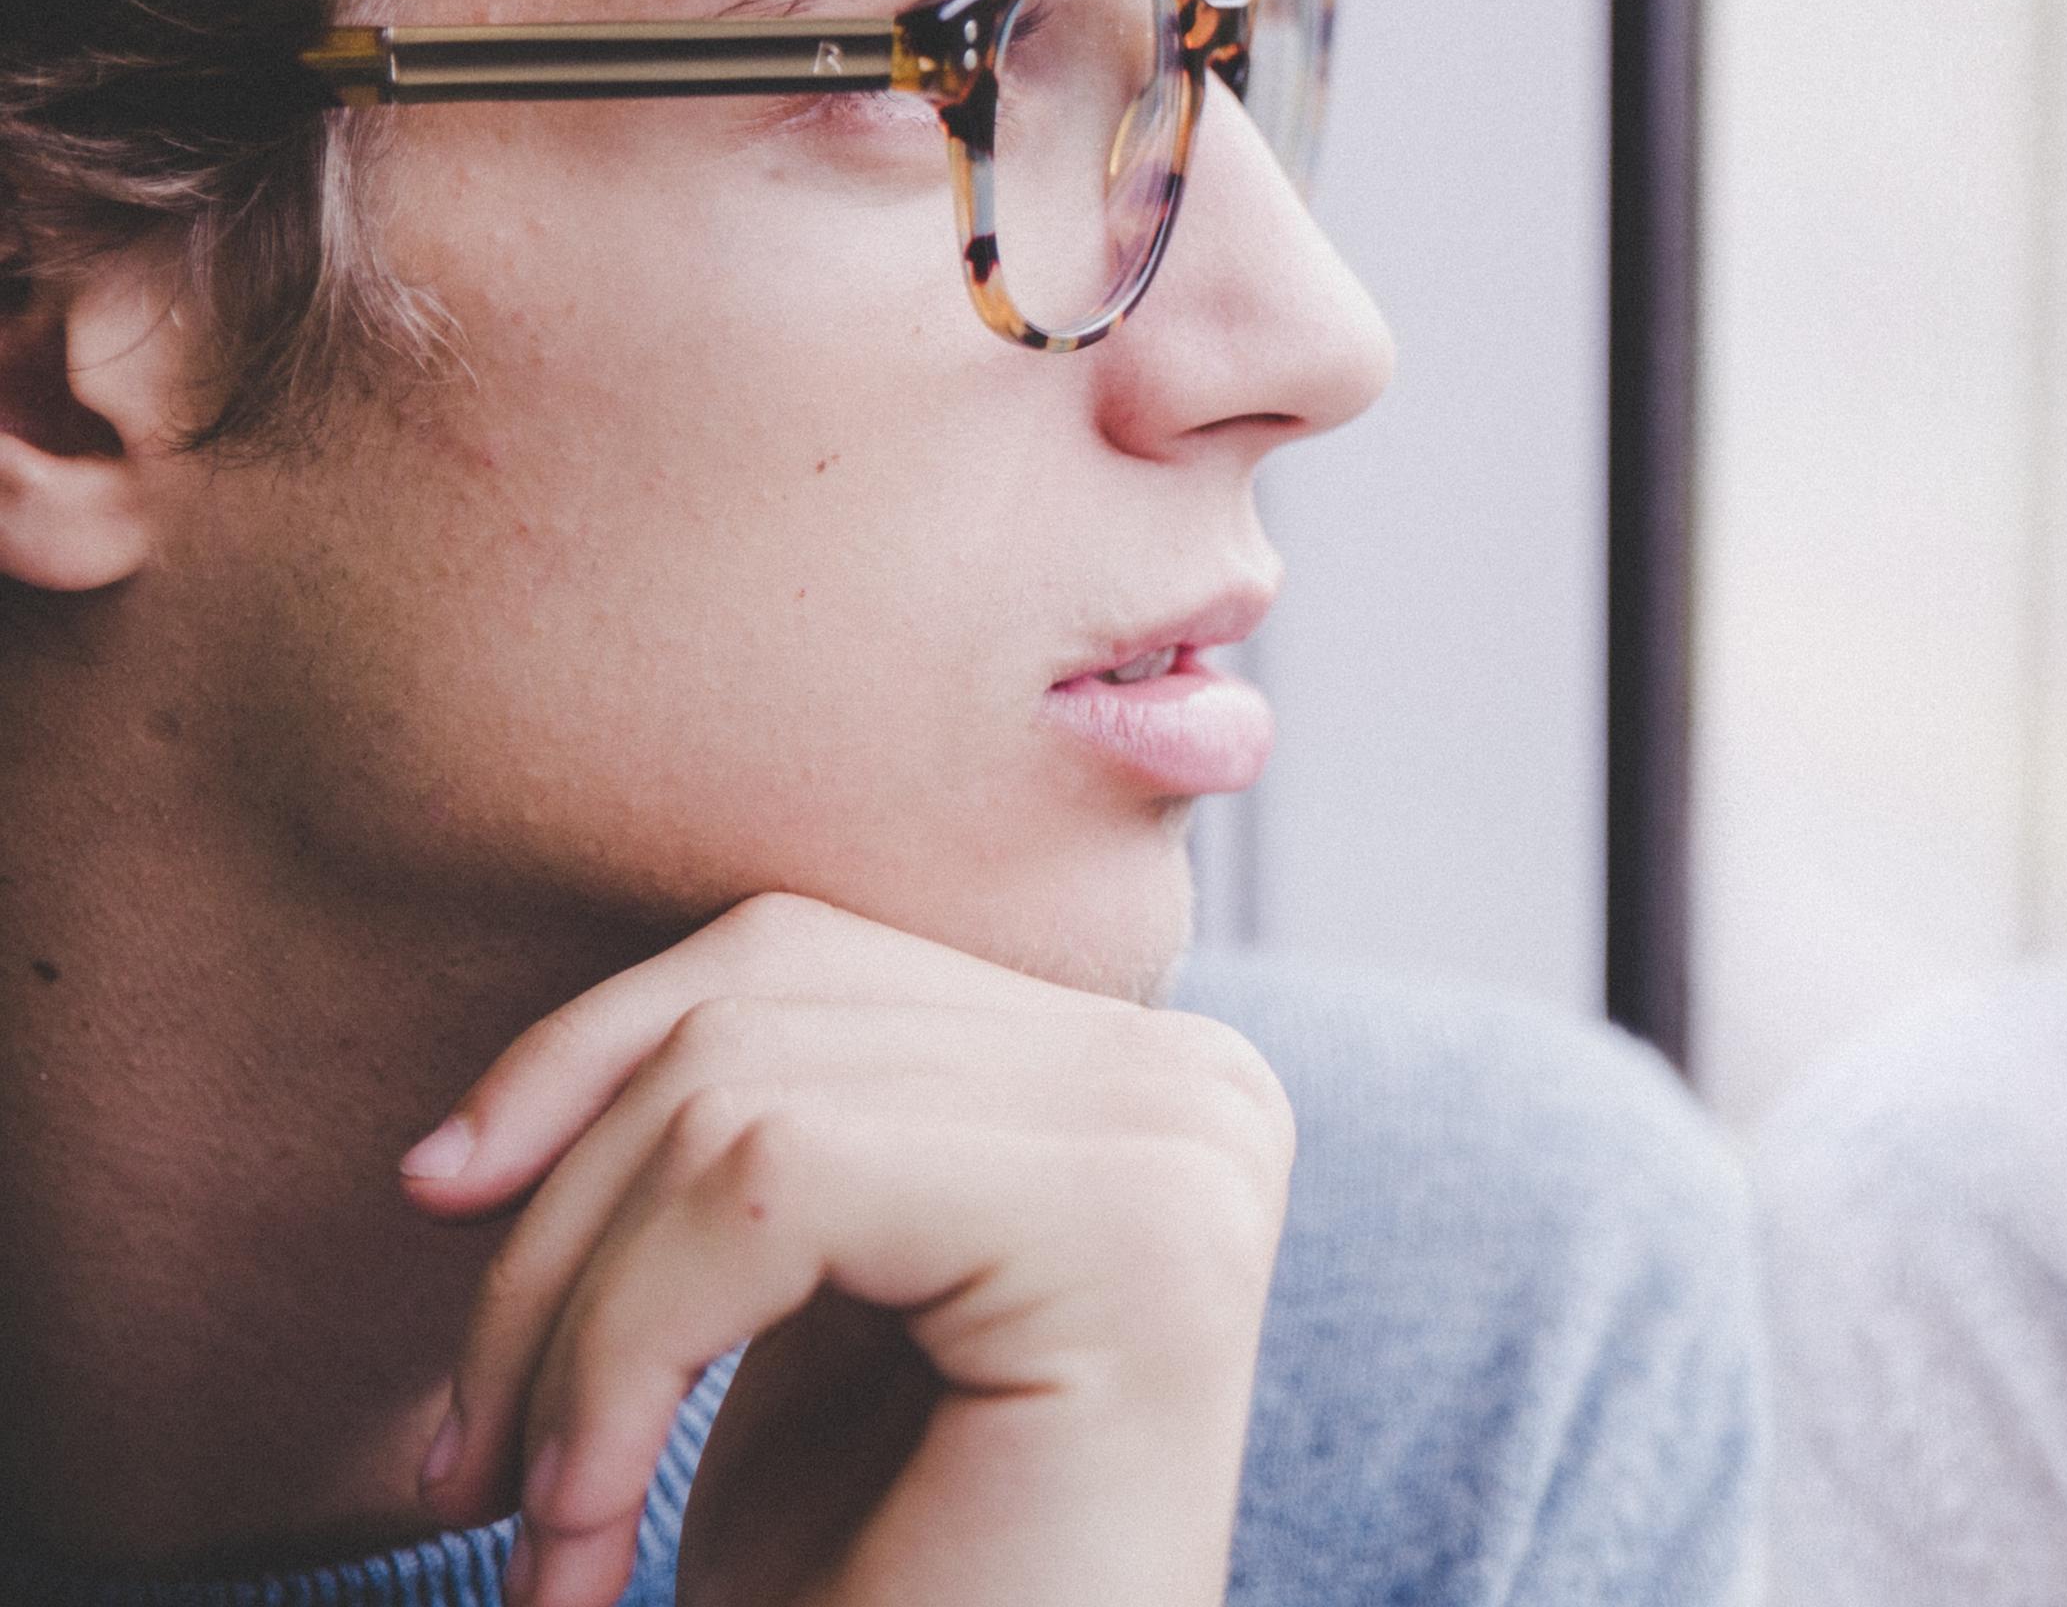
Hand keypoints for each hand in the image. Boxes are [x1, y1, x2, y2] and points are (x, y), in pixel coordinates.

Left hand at [400, 892, 1291, 1606]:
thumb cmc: (888, 1596)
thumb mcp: (791, 1324)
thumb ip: (755, 1137)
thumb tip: (502, 1095)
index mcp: (1126, 1077)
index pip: (791, 955)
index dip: (576, 1076)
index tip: (443, 1241)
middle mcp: (1191, 1079)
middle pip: (756, 1001)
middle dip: (544, 1228)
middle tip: (466, 1462)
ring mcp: (1182, 1141)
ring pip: (737, 1093)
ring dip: (562, 1326)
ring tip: (542, 1520)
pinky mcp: (1129, 1233)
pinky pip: (770, 1176)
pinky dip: (616, 1360)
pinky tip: (589, 1534)